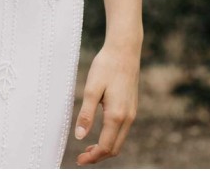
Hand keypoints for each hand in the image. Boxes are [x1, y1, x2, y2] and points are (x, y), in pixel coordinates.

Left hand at [74, 42, 139, 165]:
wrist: (125, 50)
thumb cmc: (106, 66)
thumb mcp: (92, 88)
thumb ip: (86, 114)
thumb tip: (79, 137)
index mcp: (117, 115)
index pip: (106, 147)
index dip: (92, 157)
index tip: (78, 160)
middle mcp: (128, 117)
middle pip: (115, 148)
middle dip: (98, 156)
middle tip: (81, 158)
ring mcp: (131, 113)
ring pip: (119, 140)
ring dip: (105, 148)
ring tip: (87, 148)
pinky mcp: (131, 107)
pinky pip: (122, 130)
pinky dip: (111, 138)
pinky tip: (99, 132)